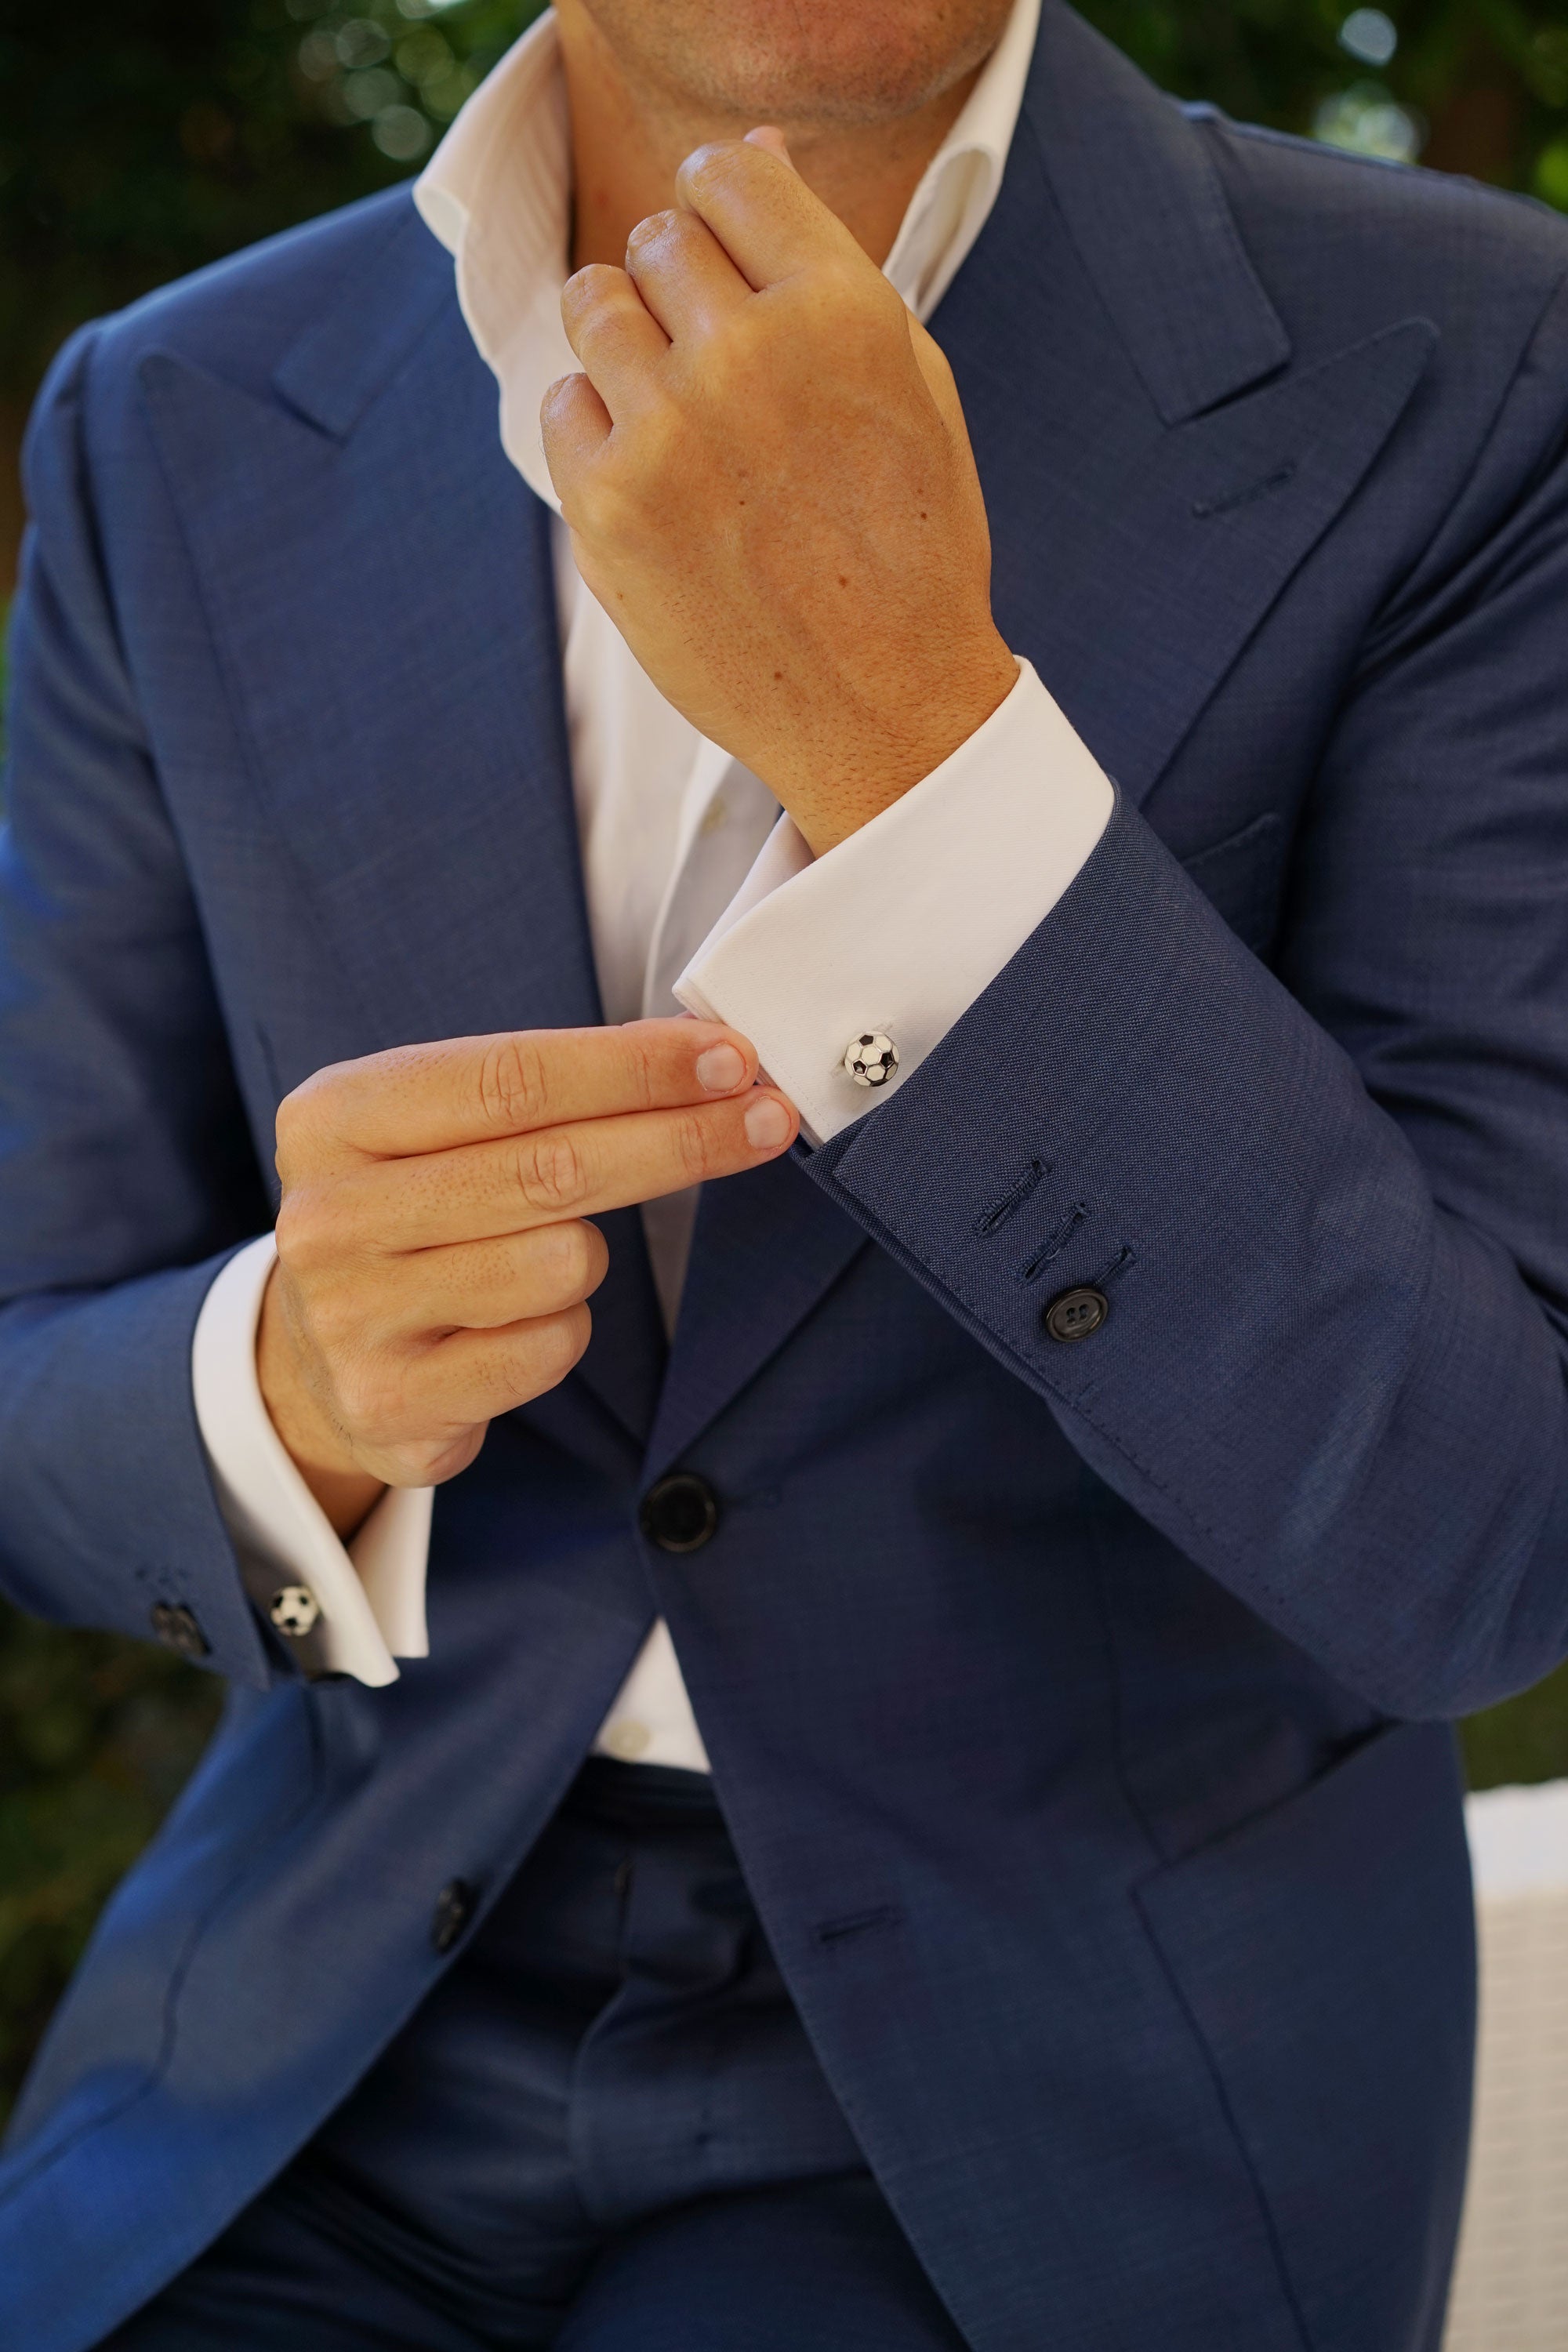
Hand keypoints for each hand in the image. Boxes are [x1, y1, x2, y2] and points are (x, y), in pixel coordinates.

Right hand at [258, 1020, 796, 1534]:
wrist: (315, 1358)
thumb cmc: (413, 1213)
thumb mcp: (440, 1127)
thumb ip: (553, 1088)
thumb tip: (704, 1054)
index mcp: (335, 1117)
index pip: (511, 1079)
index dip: (633, 1068)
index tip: (731, 1059)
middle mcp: (327, 1215)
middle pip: (551, 1168)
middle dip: (678, 1139)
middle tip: (766, 1118)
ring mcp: (351, 1316)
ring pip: (560, 1264)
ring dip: (589, 1258)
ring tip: (541, 1259)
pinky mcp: (391, 1402)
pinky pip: (547, 1349)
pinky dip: (561, 1330)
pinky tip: (513, 1327)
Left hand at [541, 130, 1018, 856]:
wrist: (886, 707)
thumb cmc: (909, 544)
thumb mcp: (909, 384)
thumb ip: (824, 263)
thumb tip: (748, 153)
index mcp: (840, 311)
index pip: (725, 175)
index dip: (723, 212)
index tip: (733, 265)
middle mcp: (748, 356)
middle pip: (658, 241)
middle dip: (682, 289)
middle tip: (722, 369)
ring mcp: (668, 432)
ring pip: (593, 304)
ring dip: (626, 341)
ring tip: (680, 413)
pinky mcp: (608, 507)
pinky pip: (562, 405)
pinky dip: (598, 429)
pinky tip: (661, 480)